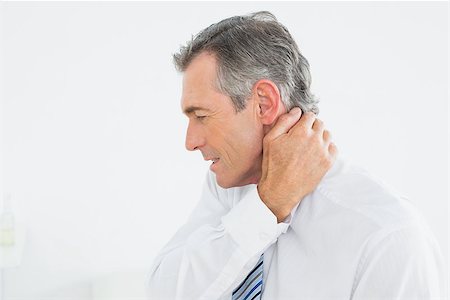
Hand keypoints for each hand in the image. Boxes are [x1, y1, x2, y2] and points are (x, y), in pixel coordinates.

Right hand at [257, 107, 336, 222]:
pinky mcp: (327, 162)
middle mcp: (315, 139)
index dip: (303, 120)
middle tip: (302, 136)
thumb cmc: (273, 166)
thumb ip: (284, 122)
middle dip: (312, 127)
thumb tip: (296, 111)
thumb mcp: (270, 140)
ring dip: (320, 136)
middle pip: (320, 123)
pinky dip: (327, 147)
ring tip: (309, 145)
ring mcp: (323, 151)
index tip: (299, 126)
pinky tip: (316, 153)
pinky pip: (333, 147)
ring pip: (327, 134)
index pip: (310, 115)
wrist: (281, 189)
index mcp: (301, 132)